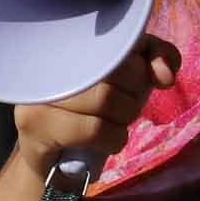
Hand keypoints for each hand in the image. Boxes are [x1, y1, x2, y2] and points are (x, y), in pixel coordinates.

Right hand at [13, 33, 181, 181]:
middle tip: (124, 106)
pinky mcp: (34, 126)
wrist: (51, 164)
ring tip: (113, 124)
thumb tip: (165, 75)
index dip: (141, 61)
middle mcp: (43, 58)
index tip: (144, 78)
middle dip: (134, 92)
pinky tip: (105, 142)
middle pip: (113, 66)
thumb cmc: (90, 112)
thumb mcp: (126, 79)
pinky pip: (94, 128)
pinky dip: (114, 138)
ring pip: (104, 98)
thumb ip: (152, 60)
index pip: (118, 37)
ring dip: (124, 118)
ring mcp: (35, 93)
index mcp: (65, 39)